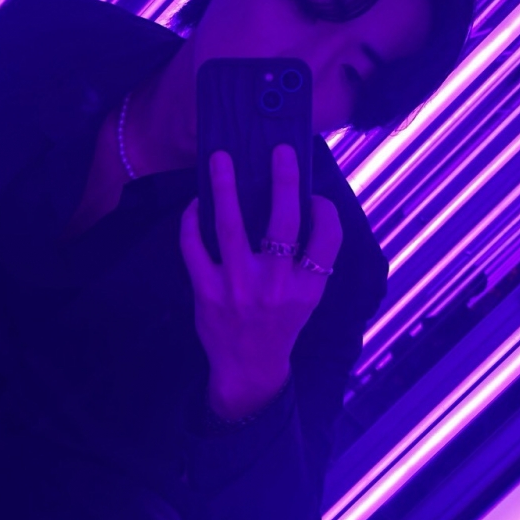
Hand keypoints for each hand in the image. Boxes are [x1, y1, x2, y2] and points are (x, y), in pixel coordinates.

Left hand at [180, 145, 342, 420]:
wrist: (249, 369)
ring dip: (225, 187)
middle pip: (284, 222)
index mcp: (308, 287)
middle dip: (283, 180)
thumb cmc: (280, 326)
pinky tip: (196, 204)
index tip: (316, 195)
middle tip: (279, 149)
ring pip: (231, 226)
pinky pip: (194, 246)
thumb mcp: (307, 299)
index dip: (325, 209)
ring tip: (221, 158)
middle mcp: (276, 286)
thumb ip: (306, 261)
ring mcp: (238, 287)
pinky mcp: (206, 291)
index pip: (327, 237)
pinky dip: (192, 221)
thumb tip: (297, 205)